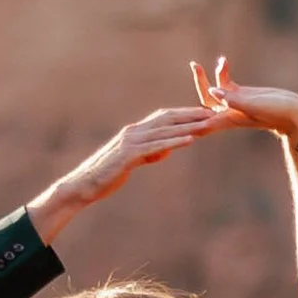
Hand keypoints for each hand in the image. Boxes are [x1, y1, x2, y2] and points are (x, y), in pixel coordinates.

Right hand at [28, 100, 222, 246]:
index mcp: (134, 132)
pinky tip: (190, 140)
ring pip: (165, 130)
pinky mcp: (129, 154)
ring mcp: (130, 141)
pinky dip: (175, 142)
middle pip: (167, 118)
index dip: (184, 114)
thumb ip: (148, 154)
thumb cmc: (107, 175)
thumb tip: (164, 151)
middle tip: (213, 113)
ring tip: (208, 124)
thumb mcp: (132, 163)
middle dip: (191, 115)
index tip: (203, 113)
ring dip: (188, 126)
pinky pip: (156, 146)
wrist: (83, 185)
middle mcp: (133, 132)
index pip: (163, 118)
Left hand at [192, 56, 297, 143]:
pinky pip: (226, 84)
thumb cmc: (277, 112)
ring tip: (196, 63)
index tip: (171, 122)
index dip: (186, 122)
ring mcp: (234, 104)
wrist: (294, 114)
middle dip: (195, 86)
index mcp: (228, 118)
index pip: (202, 122)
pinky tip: (223, 61)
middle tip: (194, 66)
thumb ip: (234, 99)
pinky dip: (222, 73)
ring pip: (212, 92)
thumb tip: (213, 91)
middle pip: (203, 102)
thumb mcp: (254, 105)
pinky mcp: (242, 95)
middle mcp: (228, 112)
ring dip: (203, 78)